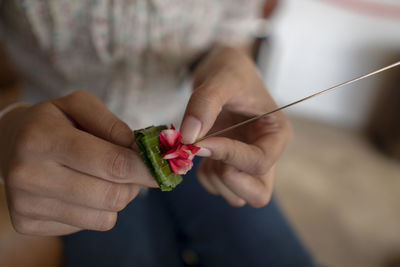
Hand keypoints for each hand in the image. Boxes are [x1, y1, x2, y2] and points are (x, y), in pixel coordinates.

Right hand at [0, 91, 156, 235]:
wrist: (10, 144)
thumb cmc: (53, 122)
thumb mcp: (80, 105)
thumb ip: (113, 125)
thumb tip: (141, 153)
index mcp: (42, 138)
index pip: (111, 164)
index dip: (145, 169)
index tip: (164, 169)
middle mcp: (28, 175)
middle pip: (111, 196)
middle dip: (134, 184)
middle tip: (134, 170)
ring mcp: (26, 204)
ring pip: (104, 217)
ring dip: (117, 198)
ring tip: (104, 178)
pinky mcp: (28, 224)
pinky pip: (88, 225)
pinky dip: (97, 209)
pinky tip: (83, 190)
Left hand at [180, 47, 291, 207]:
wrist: (222, 71)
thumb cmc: (229, 70)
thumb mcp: (220, 78)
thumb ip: (205, 104)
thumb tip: (189, 138)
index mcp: (276, 134)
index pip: (259, 162)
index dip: (230, 156)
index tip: (203, 141)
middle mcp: (266, 153)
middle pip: (258, 195)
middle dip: (230, 181)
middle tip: (211, 157)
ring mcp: (246, 164)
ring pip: (236, 197)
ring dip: (214, 178)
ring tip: (203, 145)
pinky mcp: (229, 166)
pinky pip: (217, 187)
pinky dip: (204, 175)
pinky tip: (201, 149)